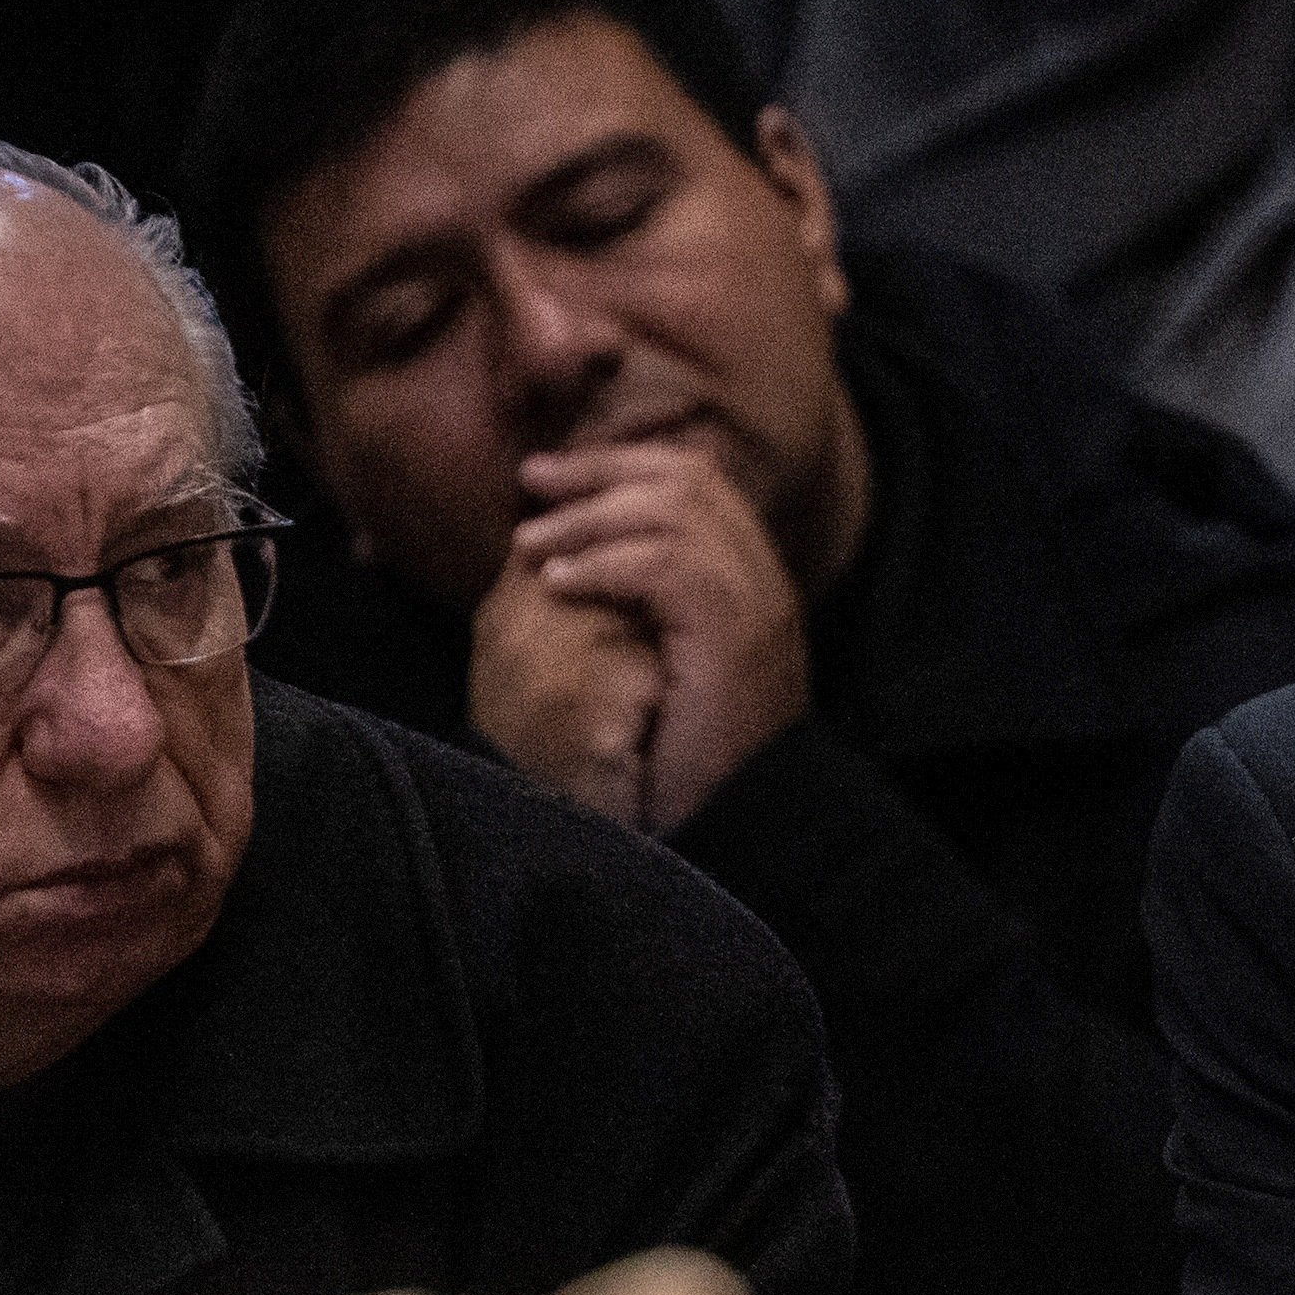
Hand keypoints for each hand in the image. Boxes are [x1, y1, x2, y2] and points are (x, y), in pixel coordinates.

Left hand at [464, 437, 817, 840]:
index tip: (551, 480)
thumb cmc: (688, 766)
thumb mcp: (661, 672)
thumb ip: (638, 614)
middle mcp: (762, 583)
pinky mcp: (734, 636)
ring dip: (590, 518)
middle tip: (532, 483)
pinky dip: (603, 564)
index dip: (620, 464)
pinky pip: (665, 564)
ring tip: (532, 545)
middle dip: (600, 470)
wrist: (739, 829)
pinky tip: (557, 582)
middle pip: (687, 476)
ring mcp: (755, 606)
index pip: (696, 480)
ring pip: (675, 509)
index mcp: (749, 584)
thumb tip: (566, 562)